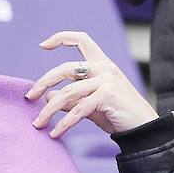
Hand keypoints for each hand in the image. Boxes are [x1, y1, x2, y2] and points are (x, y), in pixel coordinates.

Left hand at [25, 31, 157, 139]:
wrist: (143, 129)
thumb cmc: (118, 116)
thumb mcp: (91, 105)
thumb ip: (71, 99)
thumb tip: (48, 96)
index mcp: (102, 64)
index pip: (82, 40)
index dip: (62, 38)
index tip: (43, 45)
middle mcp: (104, 68)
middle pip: (65, 68)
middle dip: (43, 82)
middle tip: (29, 96)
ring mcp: (106, 80)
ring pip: (67, 93)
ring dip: (48, 110)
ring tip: (38, 124)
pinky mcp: (107, 95)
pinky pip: (77, 110)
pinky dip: (64, 124)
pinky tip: (55, 134)